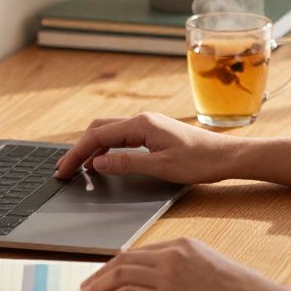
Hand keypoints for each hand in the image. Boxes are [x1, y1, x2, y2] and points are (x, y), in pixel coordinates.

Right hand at [54, 112, 242, 183]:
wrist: (227, 156)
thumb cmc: (200, 162)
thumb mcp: (161, 167)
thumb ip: (127, 164)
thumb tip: (98, 164)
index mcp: (141, 125)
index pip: (98, 136)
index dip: (77, 154)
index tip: (64, 170)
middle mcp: (142, 120)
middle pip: (99, 129)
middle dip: (79, 149)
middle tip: (66, 170)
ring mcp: (148, 125)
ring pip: (109, 132)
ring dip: (92, 148)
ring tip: (79, 168)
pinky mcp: (153, 132)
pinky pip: (122, 137)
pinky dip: (107, 149)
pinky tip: (104, 163)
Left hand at [77, 237, 290, 290]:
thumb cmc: (239, 290)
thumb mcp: (210, 263)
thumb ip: (184, 264)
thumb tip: (158, 276)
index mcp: (182, 244)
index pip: (138, 252)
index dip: (116, 263)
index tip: (105, 273)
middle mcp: (172, 257)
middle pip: (124, 261)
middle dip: (101, 273)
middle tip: (87, 285)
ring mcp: (168, 279)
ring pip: (121, 277)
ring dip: (99, 287)